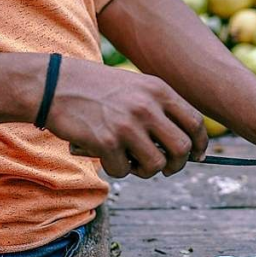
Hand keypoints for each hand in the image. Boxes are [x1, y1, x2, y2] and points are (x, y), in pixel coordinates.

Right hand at [46, 58, 207, 177]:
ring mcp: (128, 125)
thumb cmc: (96, 89)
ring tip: (133, 162)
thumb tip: (184, 144)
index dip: (200, 144)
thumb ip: (160, 109)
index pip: (195, 122)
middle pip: (182, 148)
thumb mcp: (135, 87)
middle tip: (166, 168)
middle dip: (177, 164)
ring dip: (146, 171)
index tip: (197, 156)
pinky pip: (124, 171)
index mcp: (158, 90)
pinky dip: (117, 169)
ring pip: (156, 165)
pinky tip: (106, 156)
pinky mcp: (106, 142)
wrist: (54, 85)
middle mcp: (147, 107)